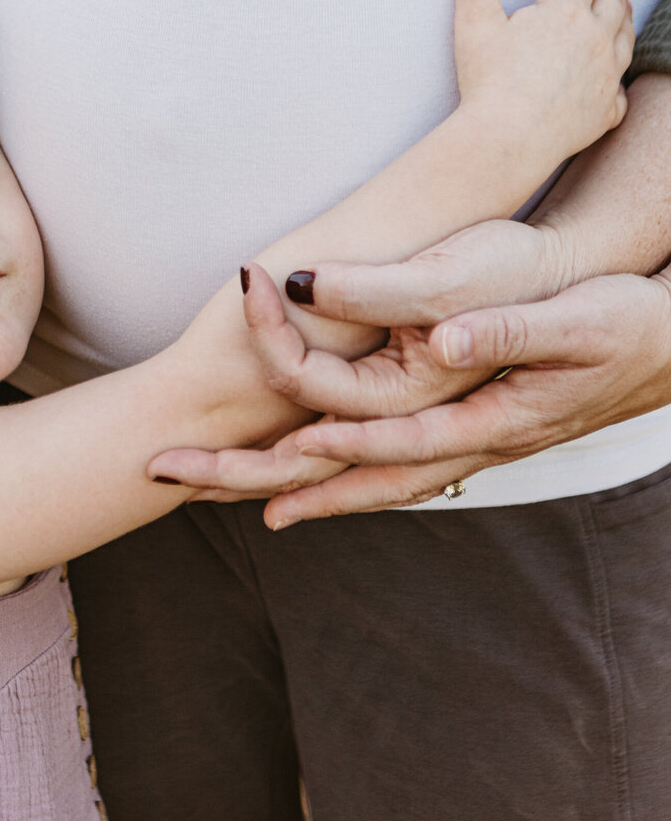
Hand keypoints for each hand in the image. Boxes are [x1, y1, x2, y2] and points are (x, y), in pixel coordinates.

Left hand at [262, 271, 670, 522]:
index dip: (345, 442)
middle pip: (368, 482)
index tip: (287, 443)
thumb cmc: (627, 323)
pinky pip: (395, 470)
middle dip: (282, 486)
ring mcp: (471, 447)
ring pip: (376, 484)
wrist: (668, 346)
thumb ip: (511, 332)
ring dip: (306, 493)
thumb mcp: (578, 318)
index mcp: (495, 419)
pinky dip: (348, 480)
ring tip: (242, 502)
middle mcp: (475, 445)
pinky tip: (319, 482)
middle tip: (197, 483)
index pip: (403, 442)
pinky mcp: (470, 436)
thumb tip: (447, 341)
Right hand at [450, 0, 631, 161]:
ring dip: (625, 15)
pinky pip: (618, 90)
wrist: (506, 143)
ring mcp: (605, 77)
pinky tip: (612, 78)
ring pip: (625, 37)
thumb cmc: (488, 84)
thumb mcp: (474, 22)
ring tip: (624, 4)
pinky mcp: (604, 112)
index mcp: (566, 12)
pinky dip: (617, 79)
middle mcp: (596, 39)